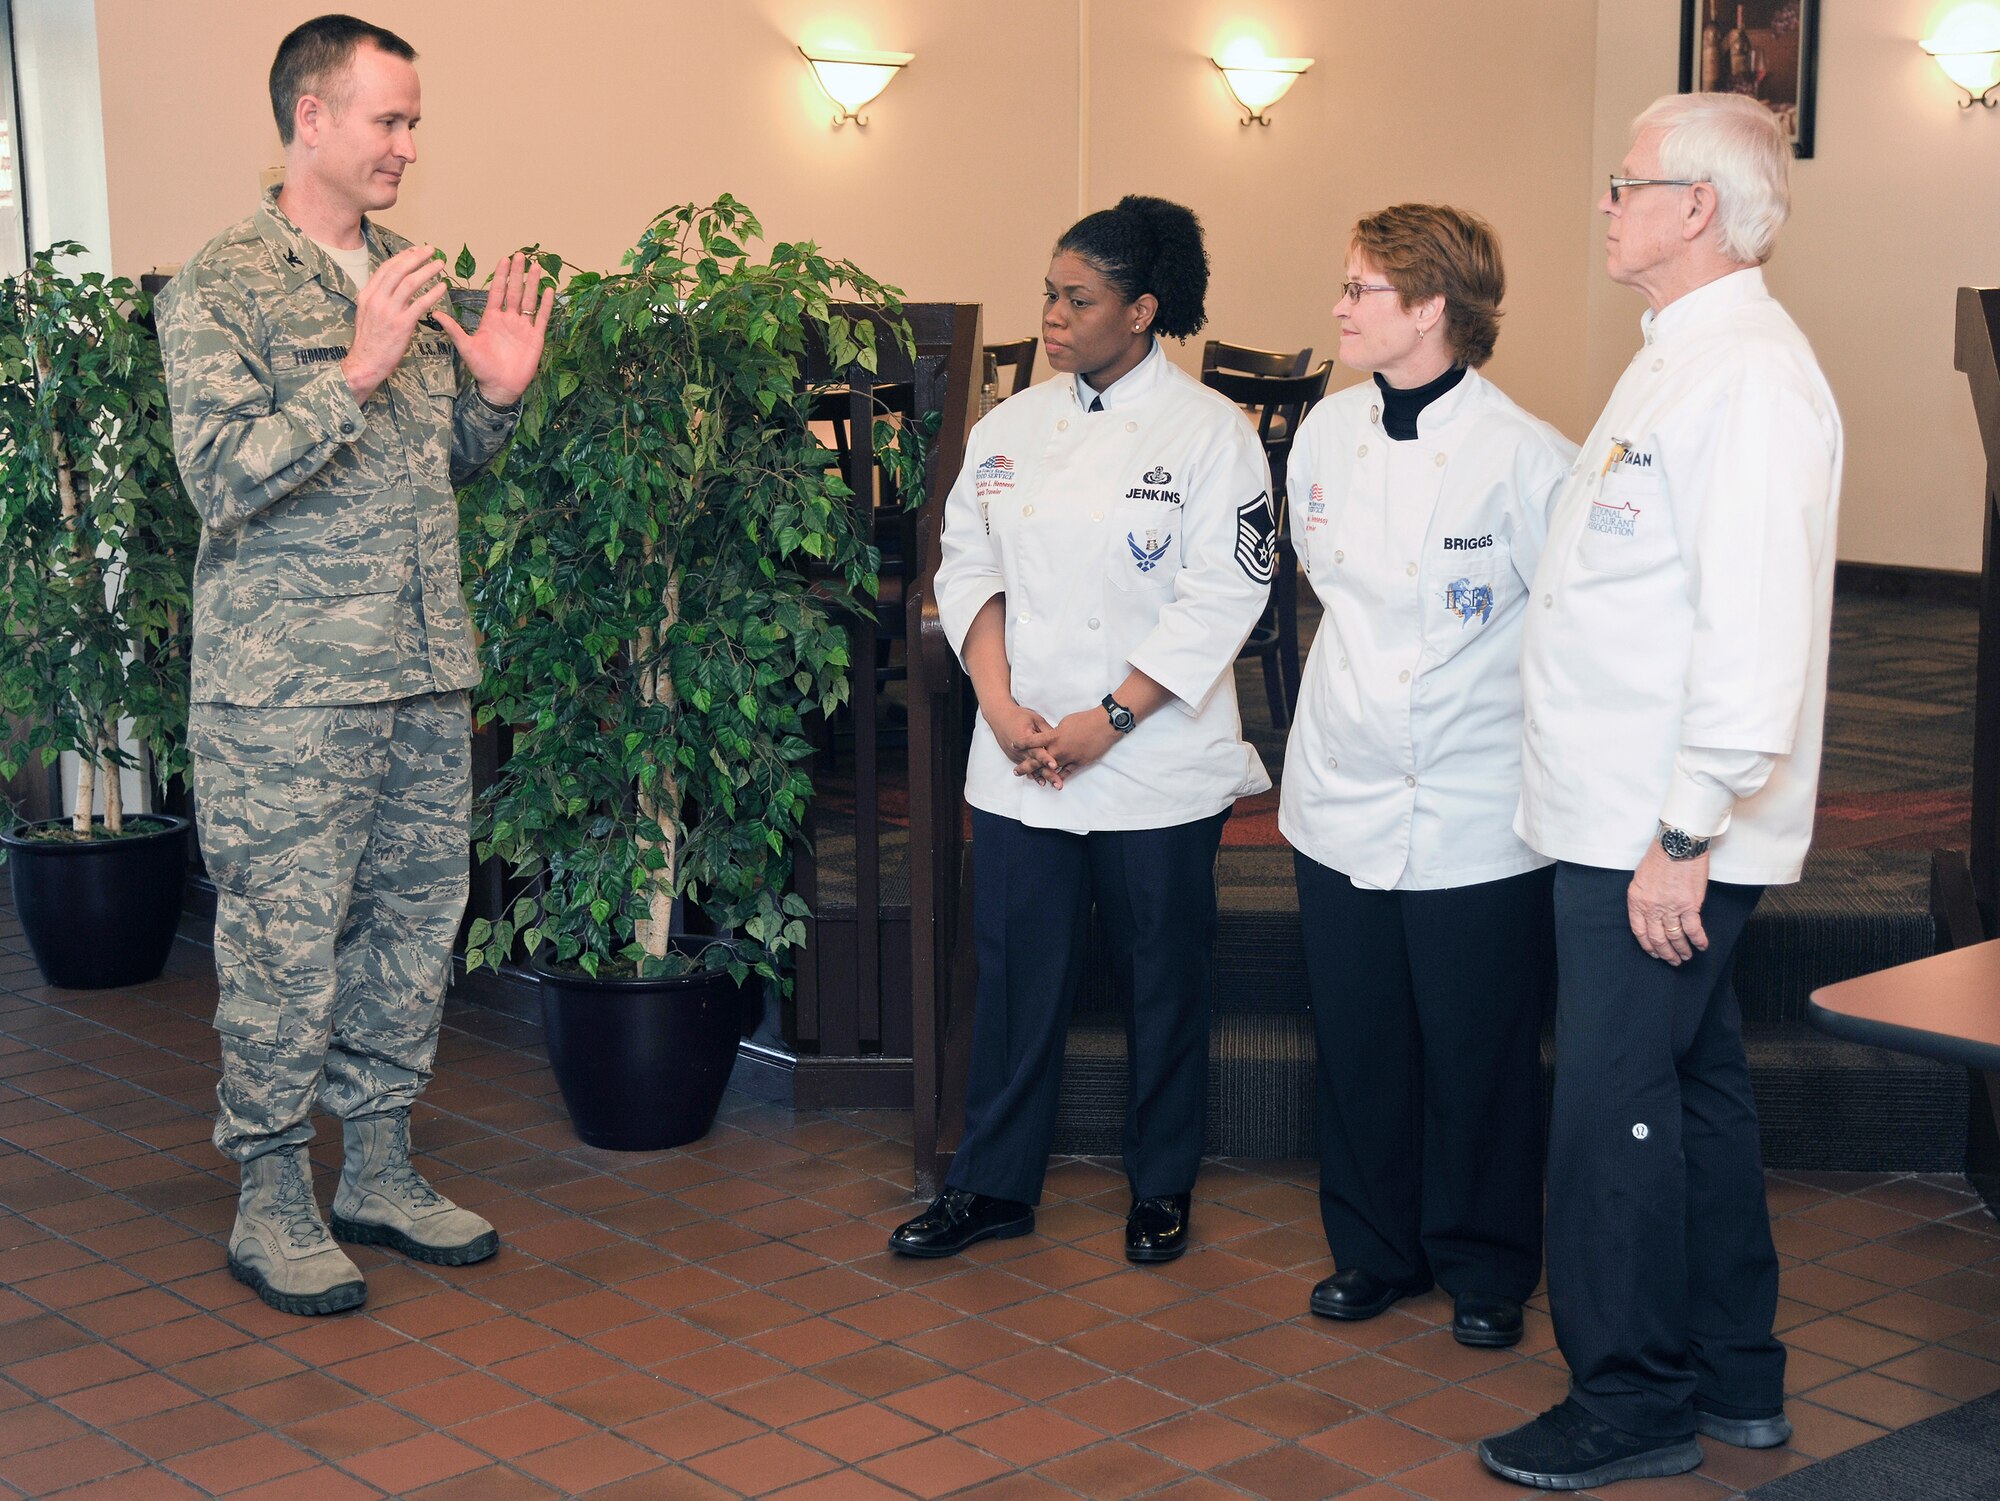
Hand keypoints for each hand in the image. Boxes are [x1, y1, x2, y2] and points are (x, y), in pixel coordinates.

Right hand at [342, 244, 449, 405]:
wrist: (366, 363)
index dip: (404, 256)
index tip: (416, 250)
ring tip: (440, 265)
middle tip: (432, 250)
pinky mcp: (401, 325)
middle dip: (417, 257)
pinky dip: (432, 293)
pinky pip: (420, 304)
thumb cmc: (370, 340)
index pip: (387, 268)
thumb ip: (378, 297)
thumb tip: (391, 284)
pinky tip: (442, 288)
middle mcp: (376, 299)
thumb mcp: (366, 313)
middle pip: (399, 270)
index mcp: (367, 294)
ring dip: (427, 271)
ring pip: (410, 283)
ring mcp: (388, 311)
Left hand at [437, 252, 554, 407]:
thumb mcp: (465, 346)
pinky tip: (548, 290)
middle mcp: (508, 320)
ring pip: (528, 301)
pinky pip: (541, 318)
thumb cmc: (482, 369)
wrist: (499, 387)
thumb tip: (435, 312)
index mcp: (492, 318)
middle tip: (522, 256)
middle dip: (518, 274)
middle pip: (514, 291)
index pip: (497, 292)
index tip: (504, 259)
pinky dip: (545, 305)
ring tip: (537, 267)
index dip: (501, 276)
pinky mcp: (535, 338)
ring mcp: (523, 328)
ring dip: (532, 284)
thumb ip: (454, 329)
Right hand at [987, 702, 1058, 779]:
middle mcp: (1020, 750)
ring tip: (1054, 786)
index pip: (1037, 751)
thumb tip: (1060, 740)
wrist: (999, 717)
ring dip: (1043, 777)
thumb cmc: (1019, 715)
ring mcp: (1016, 755)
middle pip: (1036, 764)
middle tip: (1059, 785)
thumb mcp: (1035, 719)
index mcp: (1025, 738)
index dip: (1046, 758)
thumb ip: (1047, 731)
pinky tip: (1042, 782)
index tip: (1055, 765)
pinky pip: (1026, 768)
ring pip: (1032, 769)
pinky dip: (1034, 775)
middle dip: (1049, 775)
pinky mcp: (1014, 757)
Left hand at [1020, 707, 1121, 789]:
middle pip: (1039, 760)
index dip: (1023, 743)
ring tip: (1033, 779)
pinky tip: (1052, 782)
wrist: (1104, 725)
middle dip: (1026, 766)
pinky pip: (1067, 772)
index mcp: (1054, 736)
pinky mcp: (1079, 762)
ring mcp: (1069, 757)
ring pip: (1052, 769)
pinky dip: (1059, 777)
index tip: (1013, 744)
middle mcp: (1059, 749)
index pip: (1034, 741)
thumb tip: (1050, 738)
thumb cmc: (1084, 720)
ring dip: (1041, 774)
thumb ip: (1055, 732)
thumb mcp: (1065, 722)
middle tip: (1015, 772)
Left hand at [1628, 843, 1709, 964]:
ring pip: (1675, 937)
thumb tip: (1651, 911)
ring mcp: (1670, 908)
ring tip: (1686, 956)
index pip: (1639, 930)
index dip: (1647, 945)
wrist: (1677, 844)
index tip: (1654, 952)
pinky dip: (1698, 940)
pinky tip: (1701, 946)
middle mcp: (1651, 907)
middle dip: (1665, 953)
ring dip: (1681, 950)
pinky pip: (1693, 929)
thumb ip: (1644, 897)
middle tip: (1672, 960)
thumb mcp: (1641, 877)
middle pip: (1657, 938)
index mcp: (1637, 900)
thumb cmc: (1660, 856)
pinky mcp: (1689, 905)